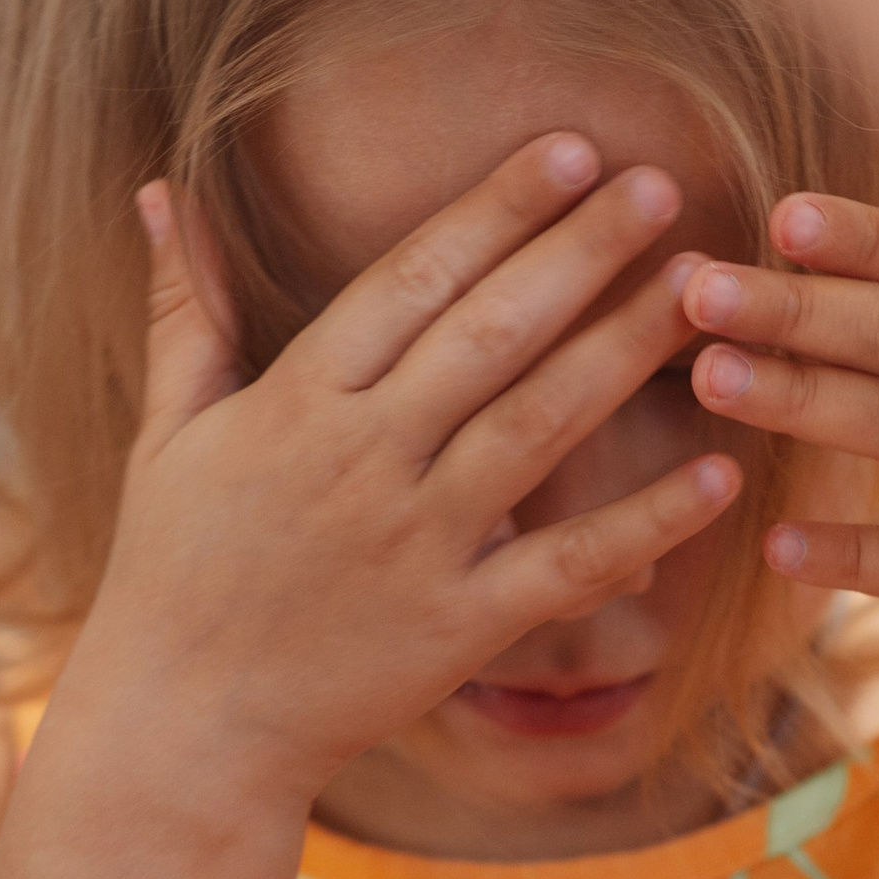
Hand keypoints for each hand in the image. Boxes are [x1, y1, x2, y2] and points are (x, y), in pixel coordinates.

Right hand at [68, 135, 738, 808]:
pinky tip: (719, 475)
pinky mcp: (457, 629)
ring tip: (701, 287)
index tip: (571, 150)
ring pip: (536, 428)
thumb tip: (159, 189)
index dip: (495, 210)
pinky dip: (643, 524)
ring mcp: (415, 545)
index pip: (411, 279)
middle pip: (489, 334)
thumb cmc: (172, 571)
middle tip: (662, 183)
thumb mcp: (166, 431)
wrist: (181, 728)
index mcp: (298, 401)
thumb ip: (183, 308)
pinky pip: (565, 567)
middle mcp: (363, 461)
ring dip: (622, 352)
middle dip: (578, 253)